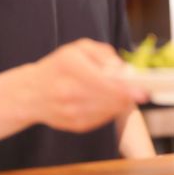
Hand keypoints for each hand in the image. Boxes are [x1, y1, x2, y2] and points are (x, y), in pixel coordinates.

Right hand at [29, 39, 146, 132]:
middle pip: (110, 99)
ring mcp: (70, 112)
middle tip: (139, 91)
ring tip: (121, 94)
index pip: (105, 82)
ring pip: (109, 110)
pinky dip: (109, 111)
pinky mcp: (75, 126)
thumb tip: (123, 69)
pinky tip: (107, 103)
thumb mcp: (79, 48)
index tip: (142, 91)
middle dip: (128, 96)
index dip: (127, 89)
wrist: (30, 93)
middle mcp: (68, 91)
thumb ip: (104, 54)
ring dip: (120, 103)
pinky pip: (102, 120)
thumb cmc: (59, 67)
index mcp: (70, 66)